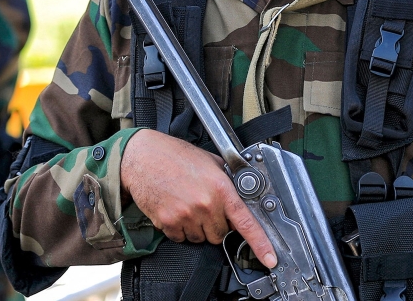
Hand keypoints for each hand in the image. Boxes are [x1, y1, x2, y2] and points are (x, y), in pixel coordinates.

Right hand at [121, 129, 276, 267]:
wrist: (142, 157)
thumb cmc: (174, 155)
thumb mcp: (210, 161)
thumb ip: (227, 180)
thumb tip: (241, 196)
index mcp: (220, 188)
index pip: (245, 222)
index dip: (260, 243)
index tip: (269, 258)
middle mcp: (205, 204)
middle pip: (220, 234)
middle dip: (215, 224)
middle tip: (204, 205)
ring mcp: (186, 215)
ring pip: (201, 238)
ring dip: (197, 227)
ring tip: (187, 204)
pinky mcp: (168, 223)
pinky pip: (181, 238)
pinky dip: (179, 229)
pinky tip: (175, 209)